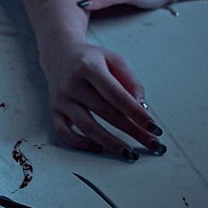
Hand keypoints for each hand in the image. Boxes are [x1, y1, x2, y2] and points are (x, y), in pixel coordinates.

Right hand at [42, 42, 164, 157]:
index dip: (136, 113)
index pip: (116, 95)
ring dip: (111, 143)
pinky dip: (80, 143)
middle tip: (152, 143)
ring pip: (87, 126)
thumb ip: (130, 81)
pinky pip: (63, 133)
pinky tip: (99, 147)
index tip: (154, 127)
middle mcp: (72, 83)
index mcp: (89, 67)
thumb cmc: (90, 59)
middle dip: (133, 131)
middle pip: (106, 113)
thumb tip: (141, 107)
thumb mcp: (114, 60)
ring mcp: (61, 99)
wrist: (59, 54)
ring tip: (129, 152)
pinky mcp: (54, 110)